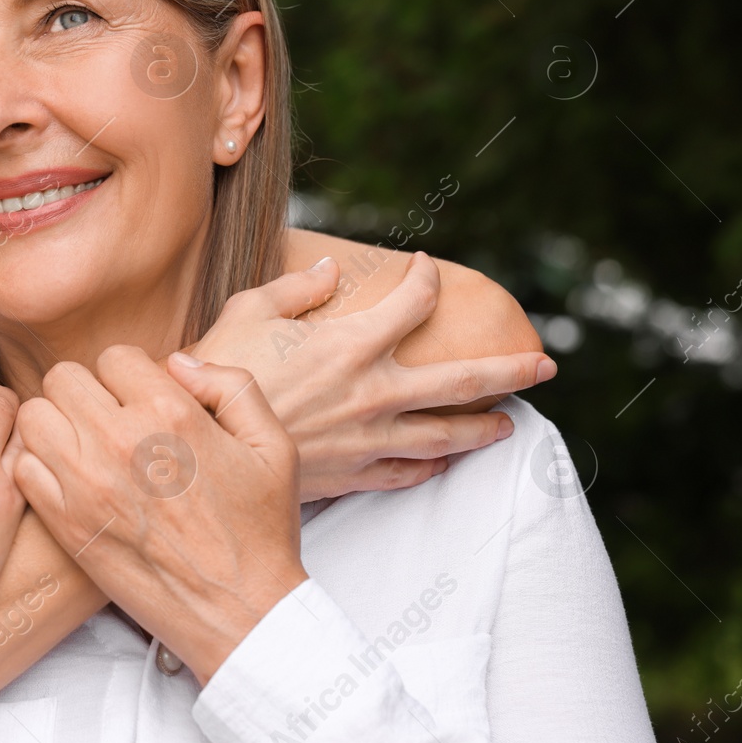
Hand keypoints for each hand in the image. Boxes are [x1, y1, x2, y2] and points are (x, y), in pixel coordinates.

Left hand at [12, 347, 306, 684]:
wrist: (240, 611)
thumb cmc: (259, 531)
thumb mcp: (274, 444)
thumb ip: (232, 385)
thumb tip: (177, 361)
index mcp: (171, 414)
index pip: (114, 356)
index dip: (129, 375)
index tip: (140, 401)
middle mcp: (121, 441)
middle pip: (64, 377)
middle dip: (87, 392)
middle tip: (108, 420)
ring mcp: (87, 483)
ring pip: (33, 415)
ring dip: (55, 423)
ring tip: (83, 444)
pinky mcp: (66, 523)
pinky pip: (22, 468)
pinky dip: (38, 467)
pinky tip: (68, 479)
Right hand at [188, 252, 555, 499]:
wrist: (195, 444)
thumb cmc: (215, 369)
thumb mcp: (248, 310)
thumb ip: (296, 287)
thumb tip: (328, 268)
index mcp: (351, 343)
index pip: (413, 303)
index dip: (427, 280)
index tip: (428, 268)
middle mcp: (373, 392)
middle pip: (463, 380)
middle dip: (510, 370)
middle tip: (546, 366)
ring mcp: (368, 438)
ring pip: (447, 435)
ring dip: (485, 426)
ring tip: (510, 422)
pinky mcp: (352, 474)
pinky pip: (408, 472)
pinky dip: (433, 466)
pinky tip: (445, 461)